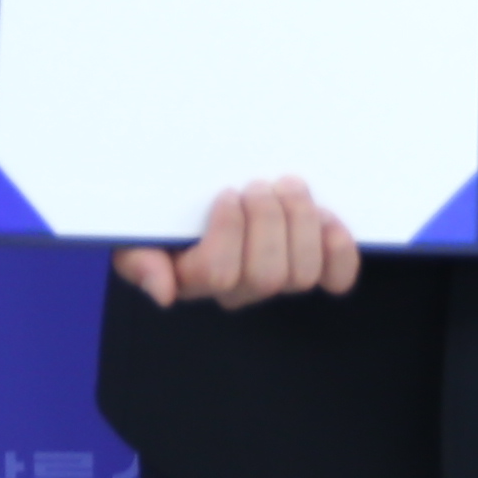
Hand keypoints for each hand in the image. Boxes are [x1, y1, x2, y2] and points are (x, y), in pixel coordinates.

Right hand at [115, 178, 362, 310]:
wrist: (203, 188)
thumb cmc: (166, 210)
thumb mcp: (138, 230)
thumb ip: (139, 259)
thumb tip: (163, 292)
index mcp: (194, 278)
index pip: (217, 274)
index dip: (227, 231)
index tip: (226, 193)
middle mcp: (239, 287)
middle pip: (266, 276)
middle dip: (268, 221)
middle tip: (259, 186)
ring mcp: (278, 277)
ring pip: (301, 274)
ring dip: (301, 222)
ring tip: (288, 187)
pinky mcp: (313, 264)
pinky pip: (336, 277)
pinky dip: (339, 250)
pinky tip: (328, 220)